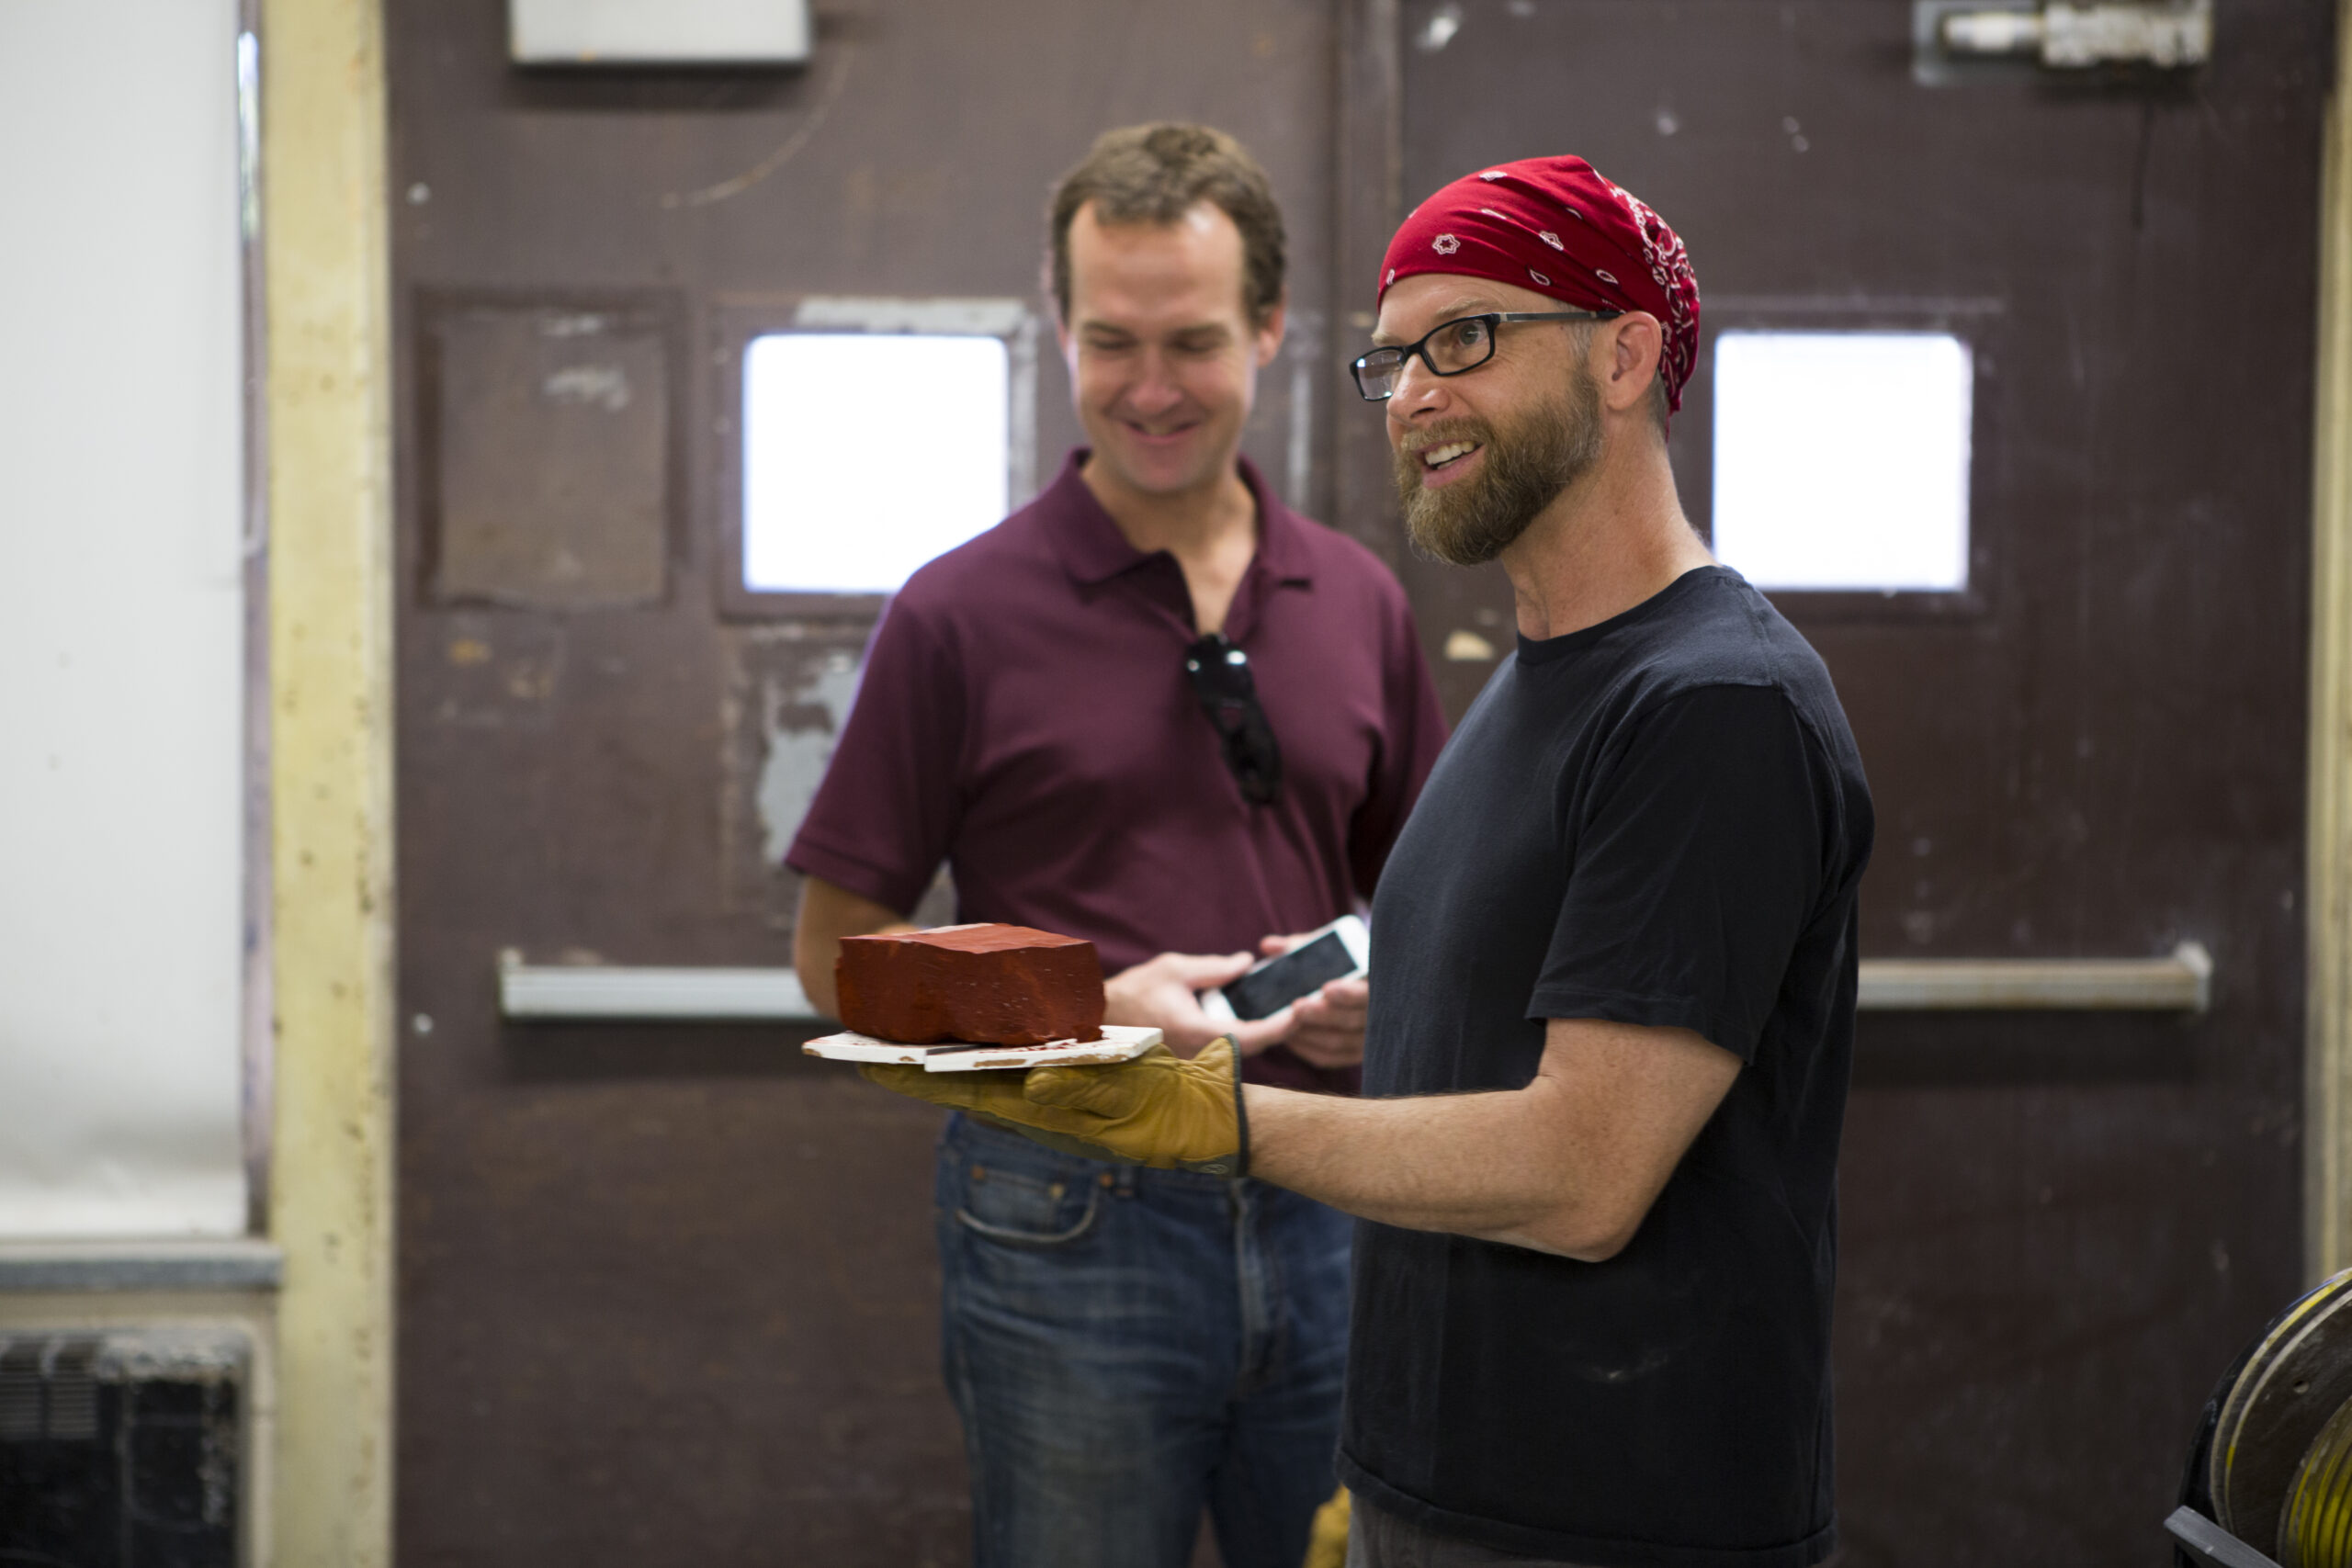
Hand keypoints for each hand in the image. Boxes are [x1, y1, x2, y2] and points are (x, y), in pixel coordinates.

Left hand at [857, 1040, 1244, 1174]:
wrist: (1208, 1123)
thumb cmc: (1171, 1114)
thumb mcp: (1130, 1101)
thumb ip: (1081, 1093)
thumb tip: (1031, 1085)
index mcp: (1045, 1111)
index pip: (966, 1091)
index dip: (916, 1079)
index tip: (870, 1065)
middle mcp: (1038, 1108)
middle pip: (962, 1086)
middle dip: (914, 1070)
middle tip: (865, 1050)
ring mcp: (1051, 1102)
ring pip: (983, 1080)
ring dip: (941, 1066)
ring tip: (900, 1046)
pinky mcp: (1068, 1092)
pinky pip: (1013, 1075)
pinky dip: (981, 1061)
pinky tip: (967, 1049)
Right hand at [1103, 950, 1296, 1057]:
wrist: (1101, 1018)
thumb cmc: (1135, 992)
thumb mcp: (1176, 969)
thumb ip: (1214, 968)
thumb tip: (1247, 963)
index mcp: (1198, 1031)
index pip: (1252, 1036)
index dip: (1281, 1026)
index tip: (1300, 1011)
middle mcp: (1200, 1054)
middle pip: (1254, 1047)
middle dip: (1280, 1029)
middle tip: (1303, 1006)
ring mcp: (1196, 1061)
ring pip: (1241, 1051)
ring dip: (1264, 1033)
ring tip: (1285, 1010)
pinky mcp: (1192, 1060)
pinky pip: (1227, 1051)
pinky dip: (1246, 1035)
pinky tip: (1256, 1017)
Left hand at [1258, 933, 1369, 1069]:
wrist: (1361, 984)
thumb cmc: (1341, 962)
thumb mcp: (1325, 949)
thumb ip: (1299, 947)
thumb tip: (1268, 945)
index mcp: (1378, 985)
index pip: (1368, 992)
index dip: (1349, 993)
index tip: (1327, 989)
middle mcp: (1380, 1015)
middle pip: (1352, 1020)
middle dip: (1322, 1015)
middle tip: (1297, 1007)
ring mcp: (1368, 1038)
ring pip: (1339, 1042)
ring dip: (1310, 1034)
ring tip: (1286, 1024)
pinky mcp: (1354, 1053)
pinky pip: (1331, 1057)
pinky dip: (1308, 1049)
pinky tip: (1290, 1038)